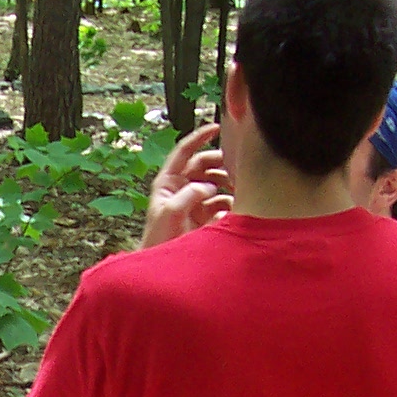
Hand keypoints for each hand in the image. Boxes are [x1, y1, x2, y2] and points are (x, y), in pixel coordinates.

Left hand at [141, 123, 232, 247]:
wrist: (162, 268)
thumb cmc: (158, 241)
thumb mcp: (170, 213)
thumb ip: (188, 195)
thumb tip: (209, 186)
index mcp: (168, 183)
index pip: (184, 152)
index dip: (199, 137)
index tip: (216, 128)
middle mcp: (181, 189)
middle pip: (205, 166)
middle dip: (220, 165)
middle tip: (235, 169)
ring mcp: (194, 202)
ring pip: (216, 184)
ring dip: (228, 185)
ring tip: (238, 190)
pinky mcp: (205, 217)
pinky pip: (222, 204)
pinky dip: (229, 205)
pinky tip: (232, 212)